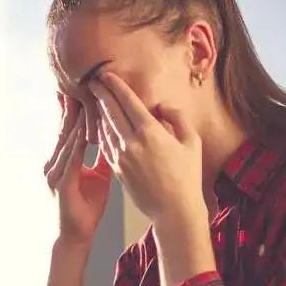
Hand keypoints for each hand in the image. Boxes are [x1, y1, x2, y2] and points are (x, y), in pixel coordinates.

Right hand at [45, 94, 113, 245]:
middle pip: (65, 129)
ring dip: (75, 120)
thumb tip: (113, 141)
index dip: (77, 110)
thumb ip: (101, 159)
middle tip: (81, 84)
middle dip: (73, 107)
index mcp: (63, 161)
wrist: (74, 237)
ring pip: (66, 140)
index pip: (70, 130)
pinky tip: (83, 131)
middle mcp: (55, 163)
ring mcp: (55, 173)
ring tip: (84, 100)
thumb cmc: (85, 210)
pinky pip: (70, 160)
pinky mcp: (61, 184)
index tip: (86, 90)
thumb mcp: (98, 179)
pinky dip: (76, 144)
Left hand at [87, 71, 206, 225]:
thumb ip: (178, 117)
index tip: (106, 75)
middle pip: (111, 111)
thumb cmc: (188, 176)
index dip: (115, 86)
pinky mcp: (117, 170)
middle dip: (101, 94)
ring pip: (104, 128)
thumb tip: (162, 106)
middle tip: (92, 81)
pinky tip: (99, 125)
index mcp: (150, 132)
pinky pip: (105, 145)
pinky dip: (100, 132)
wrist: (174, 210)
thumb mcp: (192, 142)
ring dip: (98, 111)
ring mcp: (121, 157)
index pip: (127, 101)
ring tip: (94, 99)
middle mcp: (132, 143)